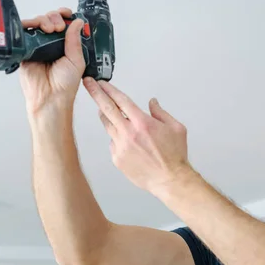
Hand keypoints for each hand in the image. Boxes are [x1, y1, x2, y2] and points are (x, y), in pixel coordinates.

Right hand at [19, 8, 85, 114]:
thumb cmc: (65, 85)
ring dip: (43, 20)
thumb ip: (75, 40)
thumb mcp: (76, 60)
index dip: (64, 15)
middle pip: (49, 19)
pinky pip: (22, 33)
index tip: (67, 14)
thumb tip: (78, 22)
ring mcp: (37, 46)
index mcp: (65, 45)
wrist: (50, 98)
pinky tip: (33, 27)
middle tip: (58, 27)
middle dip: (54, 17)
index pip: (64, 23)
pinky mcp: (25, 50)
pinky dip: (27, 26)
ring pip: (37, 23)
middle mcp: (51, 43)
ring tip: (49, 29)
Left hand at [83, 79, 192, 194]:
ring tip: (106, 111)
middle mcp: (129, 133)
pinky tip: (126, 140)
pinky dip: (116, 137)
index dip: (109, 89)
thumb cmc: (174, 156)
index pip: (121, 100)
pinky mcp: (117, 159)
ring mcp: (121, 147)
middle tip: (88, 85)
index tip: (101, 83)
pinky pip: (112, 143)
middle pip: (107, 109)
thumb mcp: (176, 128)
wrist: (169, 180)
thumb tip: (152, 103)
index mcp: (142, 123)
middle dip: (96, 94)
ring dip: (105, 116)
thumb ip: (161, 112)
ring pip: (107, 126)